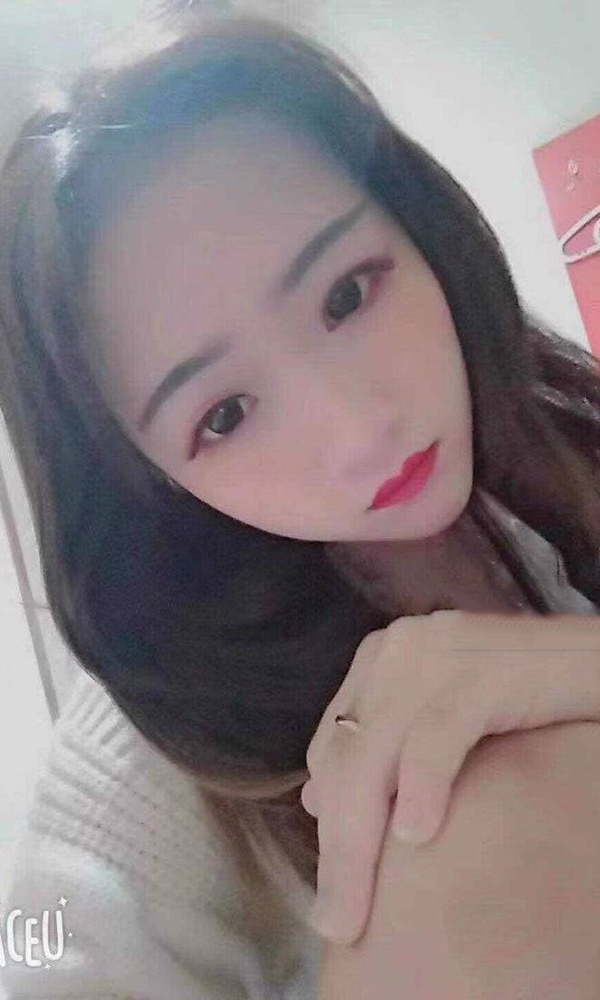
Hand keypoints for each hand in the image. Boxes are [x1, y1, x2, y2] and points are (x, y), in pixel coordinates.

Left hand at [301, 609, 599, 944]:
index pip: (332, 747)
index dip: (326, 817)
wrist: (591, 661)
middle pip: (347, 757)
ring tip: (358, 910)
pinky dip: (422, 787)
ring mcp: (437, 654)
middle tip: (335, 920)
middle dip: (336, 845)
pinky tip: (416, 837)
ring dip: (360, 842)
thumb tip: (316, 800)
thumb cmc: (519, 698)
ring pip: (378, 756)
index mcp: (383, 658)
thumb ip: (384, 749)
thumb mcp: (441, 720)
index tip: (331, 879)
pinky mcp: (483, 670)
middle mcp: (398, 649)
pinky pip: (439, 735)